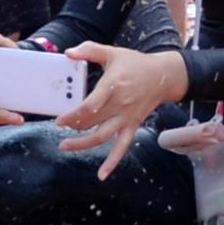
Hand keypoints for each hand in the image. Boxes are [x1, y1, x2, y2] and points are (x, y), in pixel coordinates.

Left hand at [55, 42, 189, 180]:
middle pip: (92, 122)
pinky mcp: (132, 126)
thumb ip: (90, 50)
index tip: (59, 119)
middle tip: (59, 126)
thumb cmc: (136, 63)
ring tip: (64, 146)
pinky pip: (122, 147)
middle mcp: (120, 105)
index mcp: (114, 86)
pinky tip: (102, 174)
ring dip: (82, 144)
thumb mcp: (113, 52)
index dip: (74, 115)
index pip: (91, 106)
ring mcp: (126, 118)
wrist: (163, 76)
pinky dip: (112, 162)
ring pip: (102, 137)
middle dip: (73, 127)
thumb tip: (69, 53)